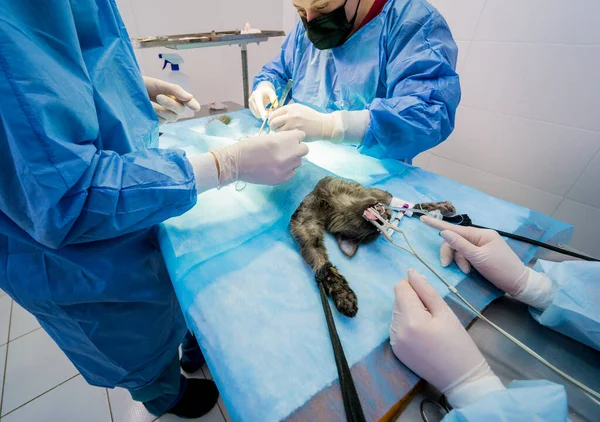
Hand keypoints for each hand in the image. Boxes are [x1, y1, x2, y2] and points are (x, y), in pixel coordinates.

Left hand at [144, 76, 200, 124]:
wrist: (129, 89)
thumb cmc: (146, 85)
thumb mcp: (160, 85)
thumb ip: (175, 90)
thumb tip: (190, 97)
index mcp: (176, 97)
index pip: (188, 102)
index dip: (192, 104)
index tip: (195, 108)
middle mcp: (173, 108)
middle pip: (180, 110)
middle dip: (171, 104)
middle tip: (159, 97)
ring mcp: (165, 116)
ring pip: (172, 117)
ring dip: (163, 111)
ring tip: (151, 104)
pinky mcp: (157, 122)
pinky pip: (161, 122)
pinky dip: (156, 116)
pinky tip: (149, 109)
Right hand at [211, 130, 308, 185]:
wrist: (237, 163)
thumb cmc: (248, 146)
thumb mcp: (267, 137)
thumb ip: (281, 140)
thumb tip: (289, 142)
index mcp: (286, 139)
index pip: (301, 135)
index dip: (294, 137)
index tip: (288, 139)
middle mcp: (290, 153)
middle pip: (304, 149)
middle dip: (297, 149)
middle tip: (286, 150)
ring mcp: (287, 167)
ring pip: (298, 162)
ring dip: (291, 160)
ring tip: (278, 159)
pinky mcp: (282, 178)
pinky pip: (291, 173)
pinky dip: (286, 170)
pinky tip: (275, 168)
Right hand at [249, 82, 277, 119]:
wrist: (261, 91)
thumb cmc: (267, 92)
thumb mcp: (272, 92)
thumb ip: (274, 99)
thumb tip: (275, 106)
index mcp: (256, 95)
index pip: (259, 105)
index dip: (261, 112)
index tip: (264, 118)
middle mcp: (251, 100)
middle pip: (258, 111)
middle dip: (266, 113)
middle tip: (273, 112)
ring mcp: (250, 104)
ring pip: (257, 114)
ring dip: (264, 114)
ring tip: (269, 109)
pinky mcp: (251, 108)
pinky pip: (256, 115)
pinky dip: (262, 114)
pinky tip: (265, 110)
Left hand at [269, 104, 338, 141]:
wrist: (322, 125)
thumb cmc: (311, 117)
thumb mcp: (299, 108)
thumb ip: (288, 110)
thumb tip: (274, 115)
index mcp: (291, 108)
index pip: (274, 113)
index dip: (271, 119)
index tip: (273, 122)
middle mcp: (290, 115)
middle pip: (273, 122)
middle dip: (272, 126)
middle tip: (275, 129)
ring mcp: (293, 125)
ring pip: (277, 130)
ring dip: (277, 133)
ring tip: (282, 133)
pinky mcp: (296, 133)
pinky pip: (284, 136)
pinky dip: (283, 137)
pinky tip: (286, 137)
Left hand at [390, 270, 502, 406]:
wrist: (461, 379)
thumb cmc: (458, 344)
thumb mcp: (445, 312)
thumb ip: (426, 290)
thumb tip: (411, 272)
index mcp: (410, 319)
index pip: (400, 288)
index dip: (413, 285)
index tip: (428, 293)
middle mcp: (396, 330)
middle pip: (398, 299)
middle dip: (412, 299)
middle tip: (433, 313)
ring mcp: (394, 342)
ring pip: (396, 312)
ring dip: (409, 311)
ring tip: (430, 325)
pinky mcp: (395, 350)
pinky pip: (396, 327)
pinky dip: (407, 324)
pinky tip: (423, 334)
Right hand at [421, 216, 527, 295]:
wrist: (519, 284)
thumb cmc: (500, 269)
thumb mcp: (478, 258)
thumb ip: (460, 245)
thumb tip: (444, 232)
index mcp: (481, 234)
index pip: (455, 228)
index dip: (438, 224)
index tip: (423, 219)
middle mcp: (480, 237)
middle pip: (456, 240)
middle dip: (451, 253)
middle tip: (447, 265)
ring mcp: (481, 246)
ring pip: (460, 249)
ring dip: (459, 260)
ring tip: (467, 271)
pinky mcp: (481, 255)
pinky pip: (466, 255)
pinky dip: (464, 262)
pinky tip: (469, 270)